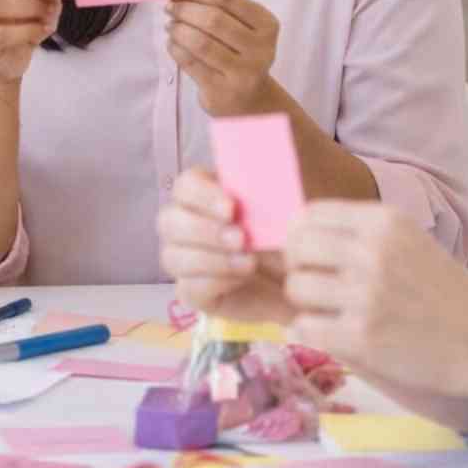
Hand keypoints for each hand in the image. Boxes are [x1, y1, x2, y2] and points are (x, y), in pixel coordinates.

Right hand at [157, 168, 293, 323]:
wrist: (299, 279)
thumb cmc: (289, 237)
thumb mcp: (287, 210)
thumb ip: (273, 191)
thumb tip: (267, 174)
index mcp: (205, 195)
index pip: (185, 186)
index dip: (201, 195)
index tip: (231, 208)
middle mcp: (186, 226)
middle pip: (168, 221)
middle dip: (203, 229)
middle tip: (240, 238)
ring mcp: (186, 261)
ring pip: (172, 257)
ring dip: (209, 258)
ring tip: (249, 263)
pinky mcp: (194, 293)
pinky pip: (188, 288)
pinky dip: (215, 282)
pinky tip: (242, 278)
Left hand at [165, 0, 278, 115]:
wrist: (251, 102)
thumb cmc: (238, 54)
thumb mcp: (236, 26)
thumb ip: (210, 2)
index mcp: (266, 25)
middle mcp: (260, 49)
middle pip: (213, 19)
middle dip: (184, 9)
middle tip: (168, 7)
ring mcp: (243, 73)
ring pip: (200, 42)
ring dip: (178, 30)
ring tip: (170, 26)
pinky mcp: (222, 91)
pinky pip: (190, 63)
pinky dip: (175, 49)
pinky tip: (173, 43)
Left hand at [282, 200, 467, 398]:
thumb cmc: (445, 294)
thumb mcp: (409, 242)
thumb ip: (359, 233)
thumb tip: (293, 231)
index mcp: (385, 222)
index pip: (308, 215)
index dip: (298, 237)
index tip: (309, 258)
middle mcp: (373, 251)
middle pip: (296, 248)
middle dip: (297, 268)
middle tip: (314, 287)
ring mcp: (367, 294)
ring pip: (296, 288)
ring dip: (304, 303)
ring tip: (329, 312)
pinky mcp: (362, 336)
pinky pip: (304, 326)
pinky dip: (310, 332)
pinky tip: (332, 333)